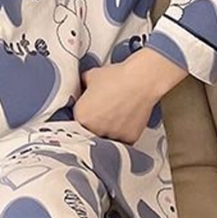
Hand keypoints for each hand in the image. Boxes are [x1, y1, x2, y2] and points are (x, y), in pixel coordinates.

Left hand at [73, 50, 187, 142]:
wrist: (140, 80)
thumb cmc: (117, 77)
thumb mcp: (90, 76)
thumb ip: (82, 86)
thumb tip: (82, 88)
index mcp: (81, 116)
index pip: (76, 122)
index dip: (84, 117)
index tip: (90, 113)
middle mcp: (95, 129)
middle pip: (90, 133)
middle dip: (95, 126)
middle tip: (103, 114)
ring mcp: (112, 135)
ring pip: (106, 139)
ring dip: (108, 131)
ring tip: (115, 117)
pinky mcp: (129, 139)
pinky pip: (122, 141)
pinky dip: (123, 133)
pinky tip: (125, 121)